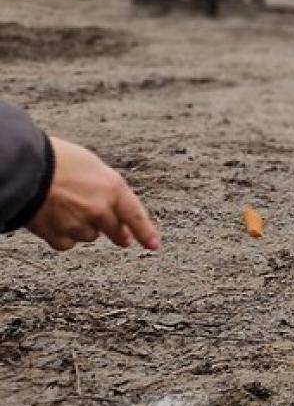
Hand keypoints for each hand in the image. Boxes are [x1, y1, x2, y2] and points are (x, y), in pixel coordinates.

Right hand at [26, 138, 159, 252]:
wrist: (26, 168)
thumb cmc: (58, 159)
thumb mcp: (93, 167)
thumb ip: (106, 189)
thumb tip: (111, 207)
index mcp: (112, 188)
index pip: (135, 215)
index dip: (146, 232)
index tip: (154, 246)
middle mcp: (99, 209)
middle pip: (114, 230)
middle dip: (118, 234)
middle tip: (122, 239)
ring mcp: (77, 224)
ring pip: (89, 236)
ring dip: (84, 229)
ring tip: (67, 210)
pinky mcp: (56, 235)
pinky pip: (67, 244)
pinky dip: (63, 237)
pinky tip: (55, 222)